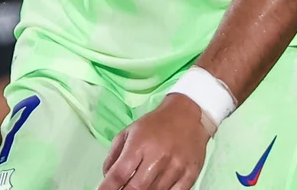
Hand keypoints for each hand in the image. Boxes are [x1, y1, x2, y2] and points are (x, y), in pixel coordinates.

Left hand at [98, 94, 212, 189]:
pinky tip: (157, 188)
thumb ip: (113, 156)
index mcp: (139, 144)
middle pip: (135, 188)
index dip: (107, 188)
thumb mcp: (128, 132)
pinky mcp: (190, 173)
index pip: (118, 175)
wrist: (187, 114)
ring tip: (140, 187)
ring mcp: (176, 167)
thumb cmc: (155, 125)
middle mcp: (157, 157)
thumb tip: (106, 179)